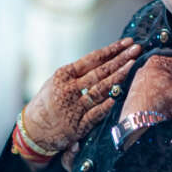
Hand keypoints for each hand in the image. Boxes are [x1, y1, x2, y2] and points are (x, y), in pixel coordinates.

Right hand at [20, 39, 142, 155]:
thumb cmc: (48, 102)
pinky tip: (120, 94)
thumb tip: (104, 60)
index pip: (92, 59)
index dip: (112, 49)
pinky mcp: (79, 125)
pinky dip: (109, 104)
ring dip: (119, 77)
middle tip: (137, 49)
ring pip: (101, 89)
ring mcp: (75, 107)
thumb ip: (78, 72)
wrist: (33, 129)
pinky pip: (97, 113)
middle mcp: (69, 89)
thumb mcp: (57, 81)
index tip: (127, 42)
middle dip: (121, 59)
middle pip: (100, 71)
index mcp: (64, 75)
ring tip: (133, 65)